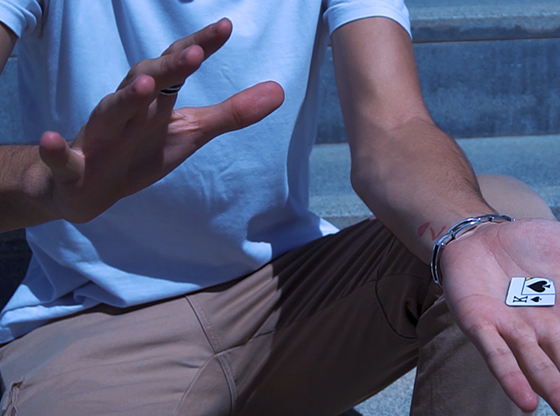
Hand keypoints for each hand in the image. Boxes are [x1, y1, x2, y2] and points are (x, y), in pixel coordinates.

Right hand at [35, 18, 283, 222]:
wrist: (88, 190)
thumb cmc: (142, 152)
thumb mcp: (192, 133)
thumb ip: (232, 113)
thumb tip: (279, 90)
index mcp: (155, 101)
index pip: (178, 66)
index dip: (200, 46)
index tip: (226, 26)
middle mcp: (126, 110)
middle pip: (145, 81)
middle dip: (168, 66)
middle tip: (195, 52)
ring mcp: (98, 136)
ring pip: (109, 112)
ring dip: (125, 98)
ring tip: (145, 86)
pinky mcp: (73, 166)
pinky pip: (62, 157)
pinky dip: (58, 150)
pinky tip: (56, 139)